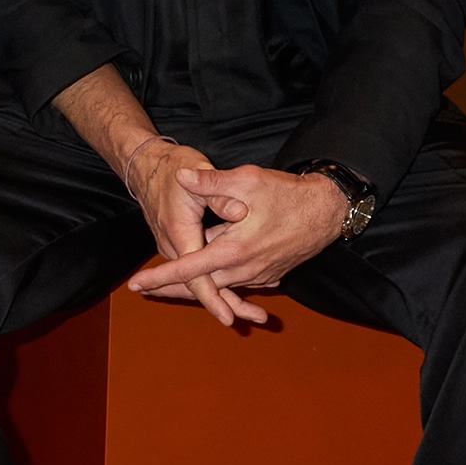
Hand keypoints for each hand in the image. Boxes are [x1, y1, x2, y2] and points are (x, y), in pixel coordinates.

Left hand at [128, 163, 347, 322]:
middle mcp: (246, 269)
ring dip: (195, 287)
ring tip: (167, 286)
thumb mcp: (247, 180)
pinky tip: (207, 280)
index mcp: (235, 250)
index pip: (189, 269)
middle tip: (143, 289)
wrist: (328, 210)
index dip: (160, 276)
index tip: (136, 284)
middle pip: (201, 287)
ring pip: (220, 287)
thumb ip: (211, 182)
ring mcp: (260, 275)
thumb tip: (180, 175)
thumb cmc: (287, 194)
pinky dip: (219, 284)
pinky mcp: (270, 274)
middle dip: (171, 289)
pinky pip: (237, 284)